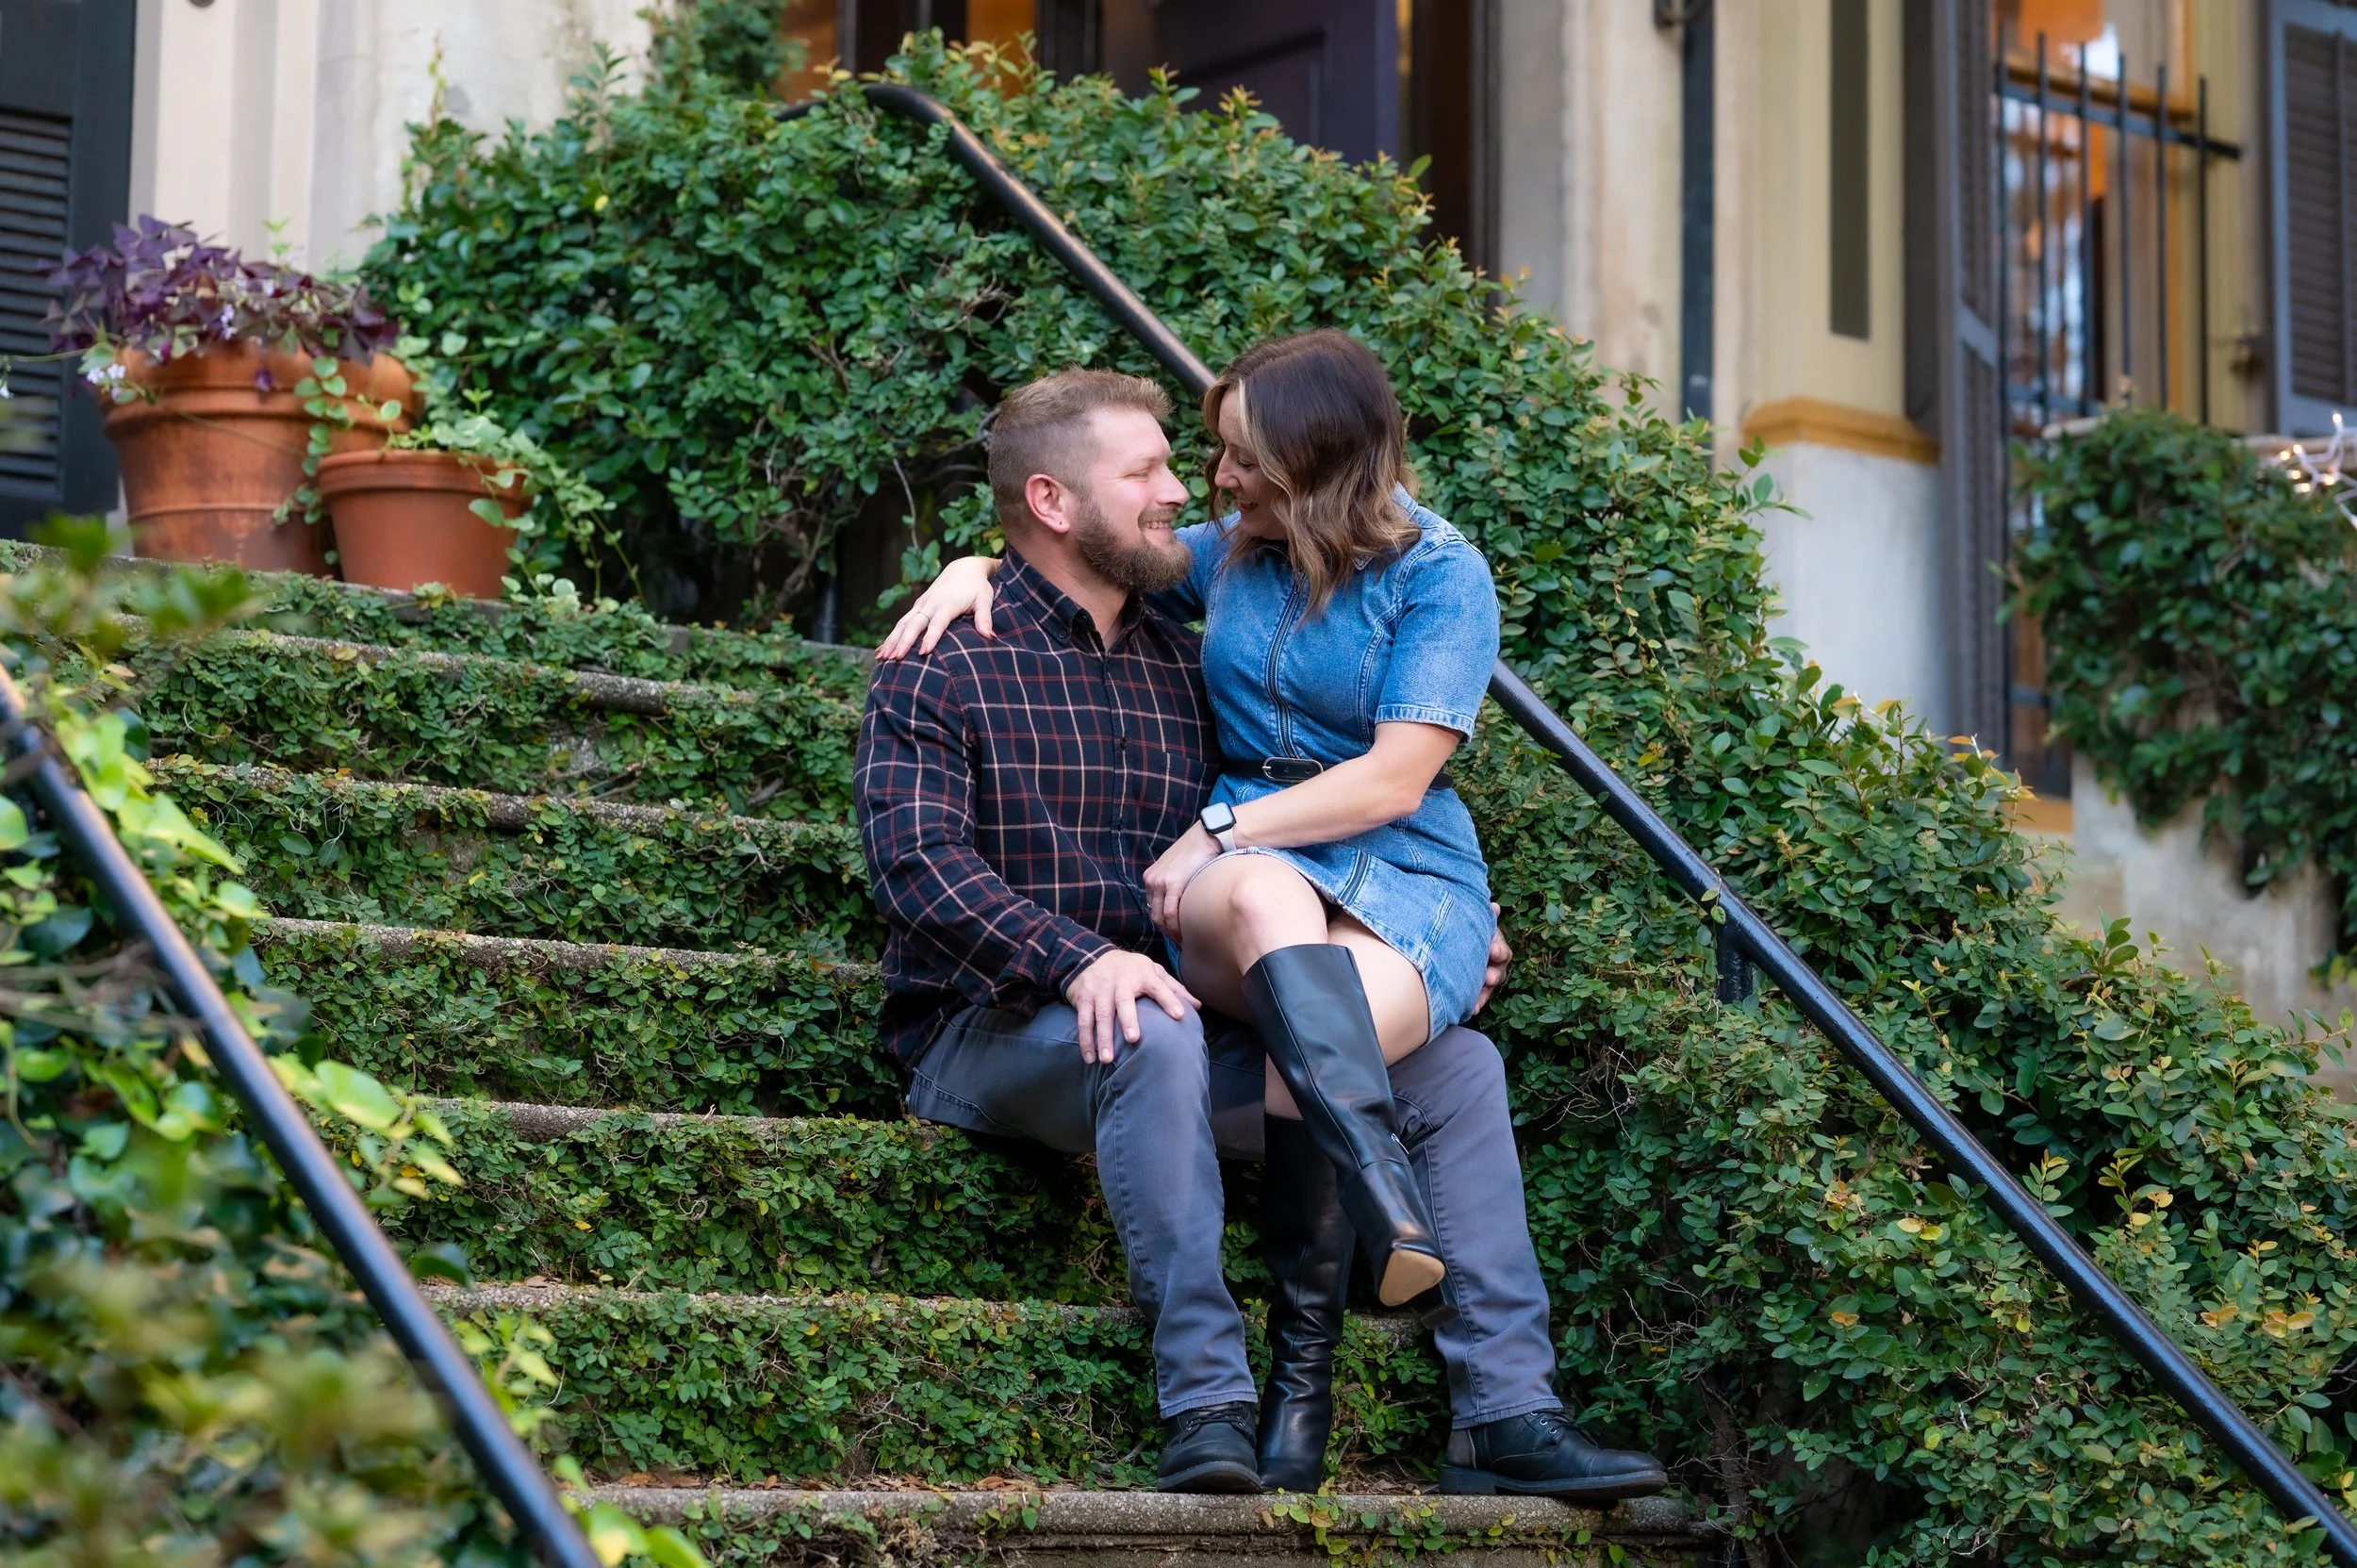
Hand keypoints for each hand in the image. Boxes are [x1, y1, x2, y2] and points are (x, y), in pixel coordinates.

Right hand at [877, 555, 1001, 658]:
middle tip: (896, 658)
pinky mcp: (918, 606)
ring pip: (903, 623)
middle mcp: (931, 603)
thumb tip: (991, 636)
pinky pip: (902, 622)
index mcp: (948, 603)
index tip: (923, 652)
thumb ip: (985, 618)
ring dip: (892, 640)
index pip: (937, 623)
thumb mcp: (985, 599)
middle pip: (915, 624)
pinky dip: (892, 636)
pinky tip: (882, 651)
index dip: (931, 638)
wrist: (965, 567)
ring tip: (883, 657)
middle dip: (904, 641)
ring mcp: (922, 604)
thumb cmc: (978, 587)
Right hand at [1066, 949, 1198, 1064]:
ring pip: (1100, 1014)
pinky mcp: (1084, 997)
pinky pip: (1083, 1020)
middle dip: (1127, 1020)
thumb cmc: (1132, 970)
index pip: (1159, 987)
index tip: (1180, 1016)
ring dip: (1102, 1037)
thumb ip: (1175, 989)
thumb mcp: (1154, 972)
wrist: (1094, 955)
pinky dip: (1085, 1040)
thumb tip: (1199, 1006)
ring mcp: (1100, 989)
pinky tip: (1090, 1058)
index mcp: (1143, 975)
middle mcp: (1120, 981)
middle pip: (1123, 1001)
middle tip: (1133, 1039)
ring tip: (1107, 1060)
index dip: (1170, 1000)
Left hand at [1143, 823, 1221, 937]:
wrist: (1206, 837)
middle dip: (1165, 931)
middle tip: (1178, 942)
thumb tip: (1182, 900)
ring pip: (1160, 917)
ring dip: (1170, 933)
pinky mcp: (1172, 885)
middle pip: (1153, 914)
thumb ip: (1174, 882)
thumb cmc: (1197, 852)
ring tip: (1183, 941)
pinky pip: (1170, 914)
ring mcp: (1160, 883)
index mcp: (1151, 877)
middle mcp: (1152, 880)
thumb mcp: (1178, 867)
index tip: (1173, 933)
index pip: (1152, 906)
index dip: (1162, 923)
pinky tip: (1184, 934)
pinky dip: (1175, 927)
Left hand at [1473, 904, 1510, 1014]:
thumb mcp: (1472, 921)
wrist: (1448, 945)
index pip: (1501, 950)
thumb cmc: (1465, 929)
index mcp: (1493, 946)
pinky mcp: (1475, 991)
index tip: (1493, 951)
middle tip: (1487, 977)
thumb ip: (1483, 917)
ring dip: (1484, 993)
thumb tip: (1494, 907)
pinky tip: (1472, 1009)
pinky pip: (1477, 999)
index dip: (1498, 950)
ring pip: (1487, 988)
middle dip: (1493, 975)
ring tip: (1478, 999)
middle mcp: (1492, 964)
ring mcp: (1483, 978)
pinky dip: (1475, 1004)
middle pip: (1498, 972)